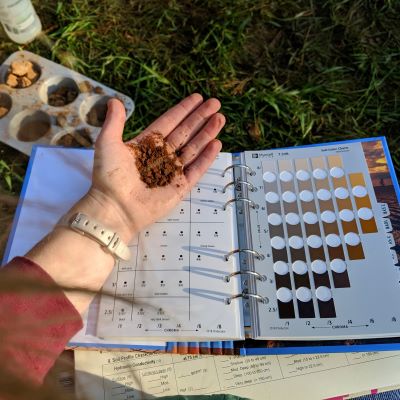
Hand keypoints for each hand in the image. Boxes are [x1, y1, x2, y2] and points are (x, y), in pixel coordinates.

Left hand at [82, 93, 224, 241]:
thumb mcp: (108, 143)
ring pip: (194, 148)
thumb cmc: (109, 176)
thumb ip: (114, 122)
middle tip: (215, 103)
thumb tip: (115, 101)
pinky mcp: (180, 187)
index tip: (197, 98)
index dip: (183, 110)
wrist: (115, 207)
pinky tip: (216, 143)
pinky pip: (196, 169)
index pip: (169, 122)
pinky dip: (206, 157)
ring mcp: (172, 171)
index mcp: (147, 144)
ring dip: (207, 133)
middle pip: (185, 132)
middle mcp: (162, 155)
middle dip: (200, 118)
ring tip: (220, 118)